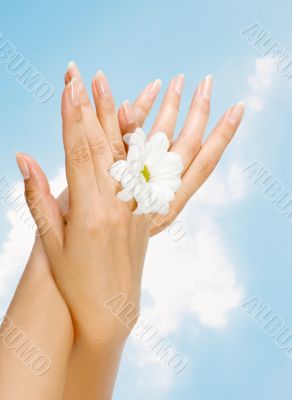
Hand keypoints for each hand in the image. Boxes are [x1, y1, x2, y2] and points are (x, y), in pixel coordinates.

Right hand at [16, 66, 160, 346]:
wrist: (107, 308)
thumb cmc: (72, 276)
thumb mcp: (50, 240)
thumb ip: (38, 196)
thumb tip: (22, 156)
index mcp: (90, 212)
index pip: (80, 152)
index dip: (73, 117)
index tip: (69, 86)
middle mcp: (120, 205)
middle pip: (110, 146)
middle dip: (97, 107)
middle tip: (91, 74)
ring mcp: (142, 209)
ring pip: (149, 155)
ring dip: (157, 116)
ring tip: (170, 85)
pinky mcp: (153, 214)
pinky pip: (167, 175)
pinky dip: (174, 146)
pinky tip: (183, 124)